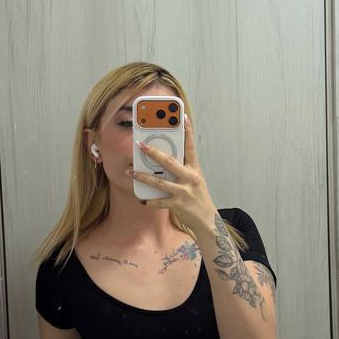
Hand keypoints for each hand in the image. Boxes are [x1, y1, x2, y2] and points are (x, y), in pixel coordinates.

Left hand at [128, 114, 216, 234]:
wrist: (207, 220)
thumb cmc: (198, 197)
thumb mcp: (195, 180)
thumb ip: (183, 169)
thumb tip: (164, 159)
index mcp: (195, 169)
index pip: (190, 147)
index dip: (187, 132)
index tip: (182, 118)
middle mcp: (190, 178)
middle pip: (169, 162)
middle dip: (153, 152)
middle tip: (140, 144)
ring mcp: (184, 192)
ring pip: (159, 182)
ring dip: (143, 176)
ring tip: (131, 171)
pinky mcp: (178, 205)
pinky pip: (159, 201)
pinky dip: (149, 201)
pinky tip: (141, 200)